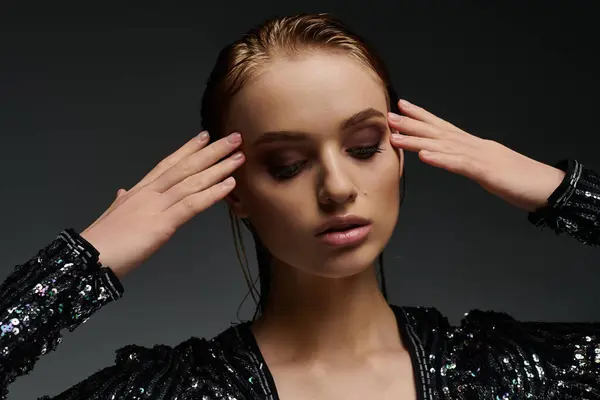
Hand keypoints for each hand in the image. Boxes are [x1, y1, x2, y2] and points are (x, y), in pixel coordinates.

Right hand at [81, 131, 244, 277]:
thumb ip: (121, 202)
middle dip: (211, 152)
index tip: (204, 136)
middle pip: (185, 167)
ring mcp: (156, 206)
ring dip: (218, 168)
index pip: (167, 164)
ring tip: (238, 157)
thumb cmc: (100, 243)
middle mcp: (149, 192)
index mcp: (138, 191)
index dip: (187, 149)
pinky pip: (192, 205)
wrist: (87, 260)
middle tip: (234, 138)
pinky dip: (212, 193)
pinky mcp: (162, 224)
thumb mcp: (112, 216)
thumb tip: (123, 191)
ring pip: (192, 182)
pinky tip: (229, 184)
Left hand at [387, 99, 564, 211]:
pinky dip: (440, 160)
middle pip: (437, 132)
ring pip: (443, 145)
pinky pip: (459, 165)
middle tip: (388, 116)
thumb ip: (468, 162)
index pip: (442, 126)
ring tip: (396, 136)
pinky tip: (424, 156)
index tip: (402, 105)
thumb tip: (452, 159)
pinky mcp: (485, 171)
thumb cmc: (518, 179)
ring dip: (417, 140)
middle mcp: (472, 145)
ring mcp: (478, 156)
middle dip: (411, 124)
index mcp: (472, 145)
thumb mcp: (487, 168)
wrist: (546, 186)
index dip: (421, 115)